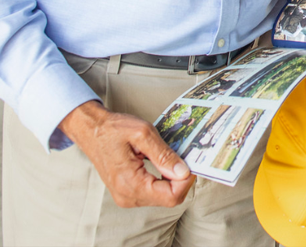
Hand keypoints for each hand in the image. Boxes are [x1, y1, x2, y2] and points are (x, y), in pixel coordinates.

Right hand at [59, 101, 194, 207]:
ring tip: (170, 158)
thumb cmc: (114, 129)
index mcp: (130, 183)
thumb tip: (183, 172)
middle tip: (183, 157)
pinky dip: (163, 181)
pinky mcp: (127, 193)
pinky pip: (153, 193)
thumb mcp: (143, 133)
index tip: (190, 162)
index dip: (186, 181)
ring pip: (162, 197)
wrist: (92, 131)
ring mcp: (126, 197)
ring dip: (172, 180)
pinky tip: (164, 165)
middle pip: (168, 199)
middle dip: (181, 180)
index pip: (170, 196)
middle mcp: (127, 196)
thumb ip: (164, 155)